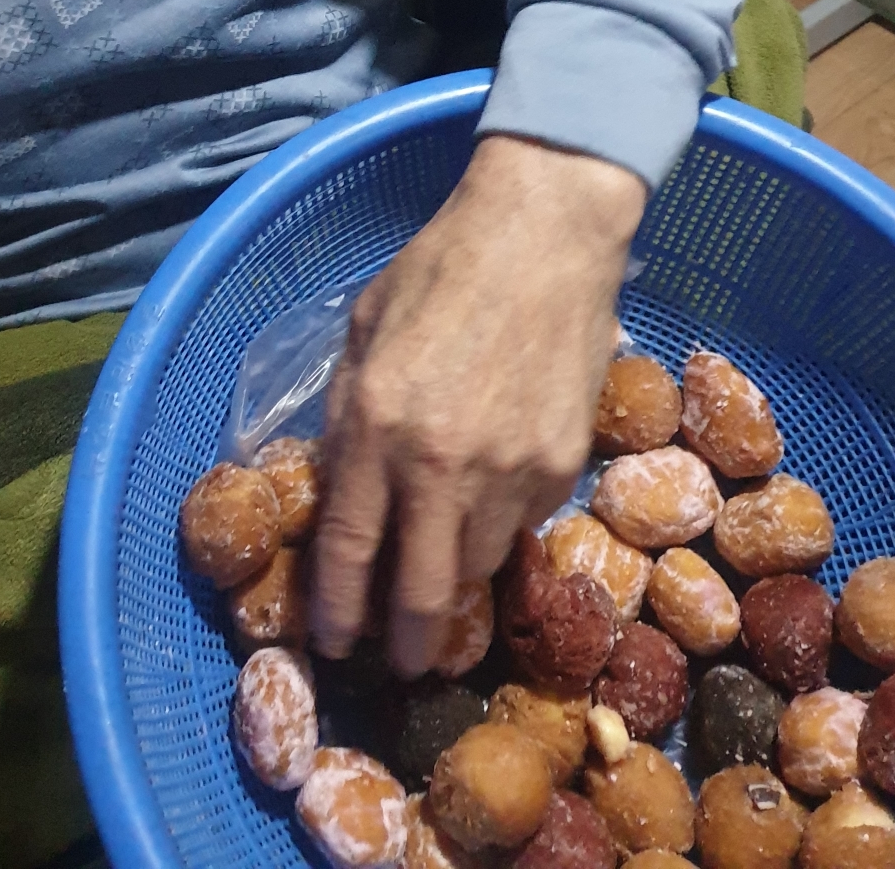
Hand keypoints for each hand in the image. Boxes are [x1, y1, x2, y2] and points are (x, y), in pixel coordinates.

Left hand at [310, 133, 644, 676]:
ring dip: (454, 583)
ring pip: (476, 567)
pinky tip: (491, 499)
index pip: (348, 545)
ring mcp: (510, 468)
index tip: (333, 641)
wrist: (546, 233)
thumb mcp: (364, 327)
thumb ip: (348, 409)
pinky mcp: (561, 463)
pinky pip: (522, 523)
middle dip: (406, 642)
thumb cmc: (442, 266)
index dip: (336, 607)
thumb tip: (340, 479)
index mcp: (378, 421)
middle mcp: (441, 460)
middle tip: (400, 660)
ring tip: (440, 581)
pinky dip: (501, 527)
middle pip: (421, 591)